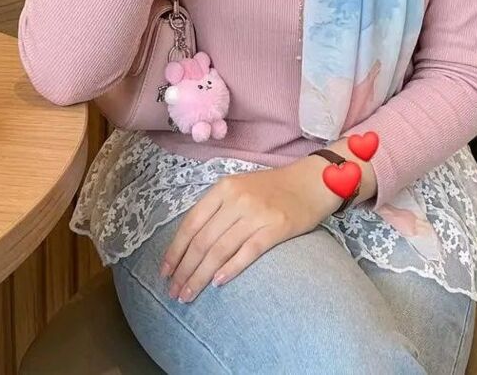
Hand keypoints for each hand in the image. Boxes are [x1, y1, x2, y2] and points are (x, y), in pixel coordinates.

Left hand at [159, 160, 337, 302]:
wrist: (311, 182)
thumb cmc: (273, 188)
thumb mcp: (239, 187)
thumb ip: (216, 208)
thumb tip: (190, 243)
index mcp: (224, 188)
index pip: (191, 223)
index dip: (175, 250)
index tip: (165, 272)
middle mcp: (237, 199)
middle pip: (203, 241)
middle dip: (184, 270)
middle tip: (174, 292)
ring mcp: (256, 213)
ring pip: (220, 250)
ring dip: (200, 276)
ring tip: (188, 295)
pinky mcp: (276, 228)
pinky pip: (247, 252)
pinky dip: (230, 269)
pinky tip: (217, 283)